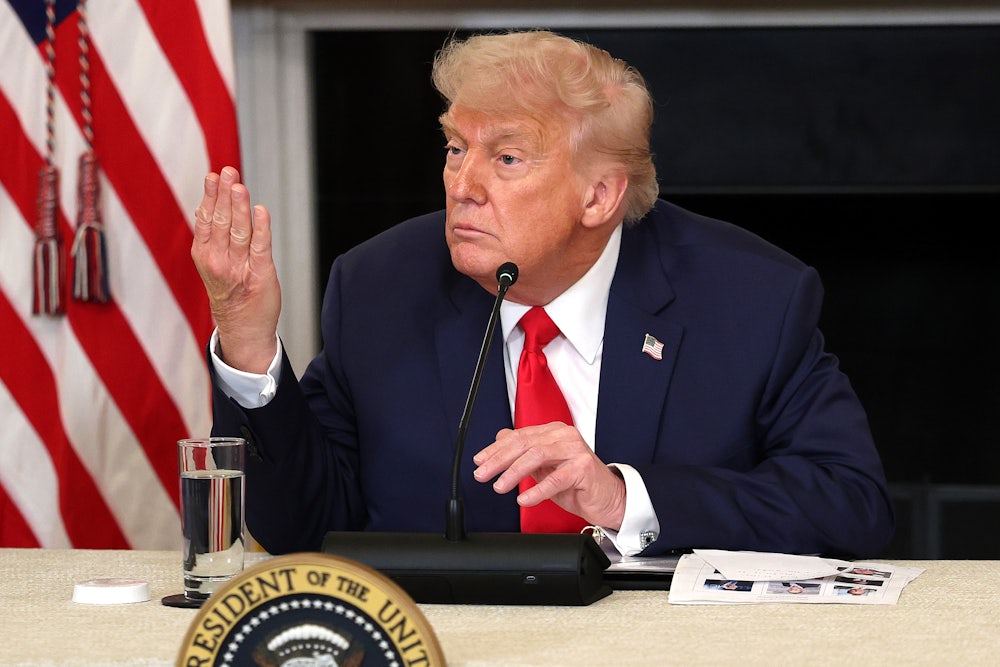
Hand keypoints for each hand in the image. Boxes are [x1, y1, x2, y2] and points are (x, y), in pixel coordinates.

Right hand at [191, 167, 280, 372]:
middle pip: (221, 222)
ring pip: (239, 232)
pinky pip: (260, 248)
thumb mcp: (211, 261)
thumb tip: (208, 203)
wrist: (242, 327)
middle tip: (229, 171)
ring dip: (240, 208)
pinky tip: (262, 212)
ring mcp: (239, 268)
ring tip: (240, 187)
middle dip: (225, 195)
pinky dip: (261, 229)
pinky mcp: (260, 274)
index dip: (211, 196)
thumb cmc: (229, 289)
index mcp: (204, 254)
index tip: (214, 175)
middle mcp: (218, 260)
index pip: (206, 219)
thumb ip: (212, 234)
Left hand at [472, 422, 626, 529]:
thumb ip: (524, 452)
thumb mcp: (544, 467)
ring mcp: (575, 450)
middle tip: (482, 474)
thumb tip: (500, 438)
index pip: (519, 436)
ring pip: (537, 455)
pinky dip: (537, 489)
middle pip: (524, 444)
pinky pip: (556, 479)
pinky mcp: (584, 467)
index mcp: (553, 432)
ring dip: (514, 472)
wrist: (608, 498)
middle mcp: (564, 436)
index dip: (496, 449)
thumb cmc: (577, 483)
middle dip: (499, 460)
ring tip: (499, 486)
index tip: (480, 461)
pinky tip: (524, 498)